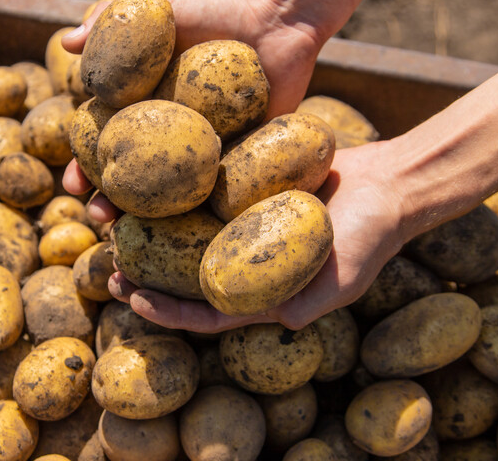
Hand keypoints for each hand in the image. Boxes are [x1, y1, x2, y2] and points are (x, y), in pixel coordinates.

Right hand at [61, 0, 327, 221]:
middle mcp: (170, 135)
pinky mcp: (241, 160)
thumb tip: (64, 42)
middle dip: (112, 203)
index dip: (84, 167)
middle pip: (135, 178)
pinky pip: (221, 192)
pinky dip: (204, 215)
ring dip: (151, 220)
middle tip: (100, 219)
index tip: (72, 185)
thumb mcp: (154, 10)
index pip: (105, 144)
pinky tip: (190, 235)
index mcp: (142, 108)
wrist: (274, 19)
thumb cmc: (211, 10)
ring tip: (138, 236)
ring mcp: (205, 151)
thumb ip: (109, 21)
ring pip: (173, 195)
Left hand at [104, 141, 410, 331]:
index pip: (203, 311)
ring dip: (149, 229)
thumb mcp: (342, 281)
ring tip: (113, 220)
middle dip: (144, 273)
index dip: (166, 311)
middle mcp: (242, 258)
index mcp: (258, 291)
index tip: (133, 298)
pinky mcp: (244, 185)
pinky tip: (148, 178)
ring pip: (183, 229)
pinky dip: (176, 188)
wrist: (388, 183)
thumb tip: (266, 320)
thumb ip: (305, 304)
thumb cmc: (370, 237)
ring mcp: (240, 222)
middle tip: (108, 264)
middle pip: (182, 272)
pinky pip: (204, 189)